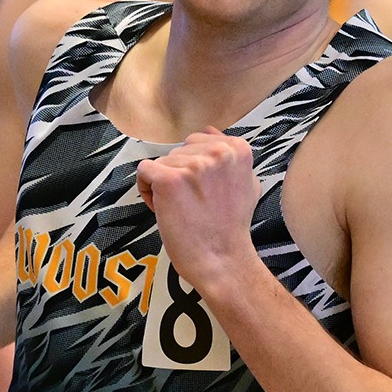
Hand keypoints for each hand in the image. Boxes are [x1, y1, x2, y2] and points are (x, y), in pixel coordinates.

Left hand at [135, 128, 260, 289]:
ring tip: (180, 209)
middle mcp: (217, 152)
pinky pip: (144, 171)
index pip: (197, 142)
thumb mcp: (247, 183)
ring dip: (163, 186)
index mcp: (237, 149)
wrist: (222, 259)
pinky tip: (162, 208)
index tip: (203, 191)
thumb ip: (230, 156)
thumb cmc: (230, 227)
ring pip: (160, 163)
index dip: (193, 168)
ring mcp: (193, 165)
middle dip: (178, 175)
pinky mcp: (169, 179)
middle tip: (192, 204)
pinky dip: (147, 190)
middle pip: (177, 152)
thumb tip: (210, 132)